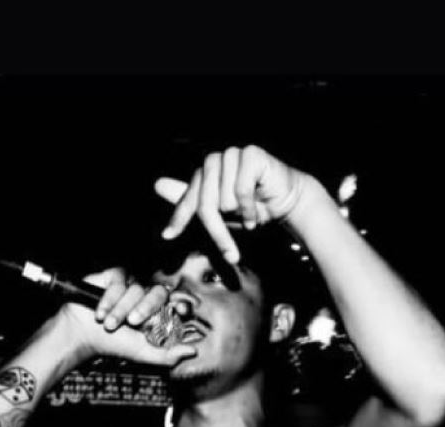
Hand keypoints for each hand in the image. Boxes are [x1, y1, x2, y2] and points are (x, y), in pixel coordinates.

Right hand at [58, 268, 196, 368]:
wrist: (85, 337)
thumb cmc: (115, 344)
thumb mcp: (144, 354)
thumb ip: (169, 355)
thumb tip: (193, 351)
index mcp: (159, 313)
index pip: (178, 301)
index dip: (183, 302)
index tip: (182, 310)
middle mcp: (147, 297)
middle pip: (159, 292)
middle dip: (145, 308)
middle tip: (133, 323)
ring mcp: (131, 285)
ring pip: (136, 289)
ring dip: (121, 310)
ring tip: (111, 325)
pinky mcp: (113, 277)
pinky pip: (119, 281)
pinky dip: (109, 299)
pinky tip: (101, 313)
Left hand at [155, 145, 310, 265]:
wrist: (288, 201)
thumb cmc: (254, 208)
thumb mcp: (221, 214)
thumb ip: (192, 202)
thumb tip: (156, 184)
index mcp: (204, 173)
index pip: (189, 199)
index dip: (179, 219)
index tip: (167, 236)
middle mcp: (214, 161)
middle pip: (206, 205)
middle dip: (220, 233)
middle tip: (232, 255)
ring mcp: (232, 154)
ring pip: (224, 200)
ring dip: (241, 217)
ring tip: (250, 216)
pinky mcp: (250, 154)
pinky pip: (241, 190)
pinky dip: (251, 208)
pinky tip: (258, 209)